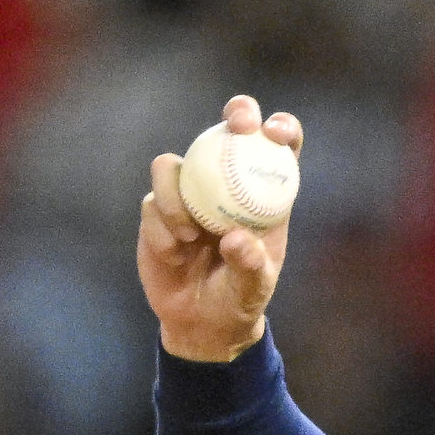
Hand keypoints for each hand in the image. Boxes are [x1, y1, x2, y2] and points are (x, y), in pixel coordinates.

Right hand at [141, 97, 296, 363]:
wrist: (200, 321)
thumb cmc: (238, 299)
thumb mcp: (252, 289)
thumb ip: (249, 266)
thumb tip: (235, 239)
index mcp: (262, 195)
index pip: (279, 148)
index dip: (281, 128)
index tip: (275, 133)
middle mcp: (225, 182)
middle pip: (229, 128)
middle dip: (237, 113)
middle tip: (236, 127)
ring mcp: (188, 191)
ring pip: (173, 164)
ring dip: (177, 197)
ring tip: (190, 237)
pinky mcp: (158, 207)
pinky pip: (153, 202)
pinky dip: (163, 228)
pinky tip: (174, 253)